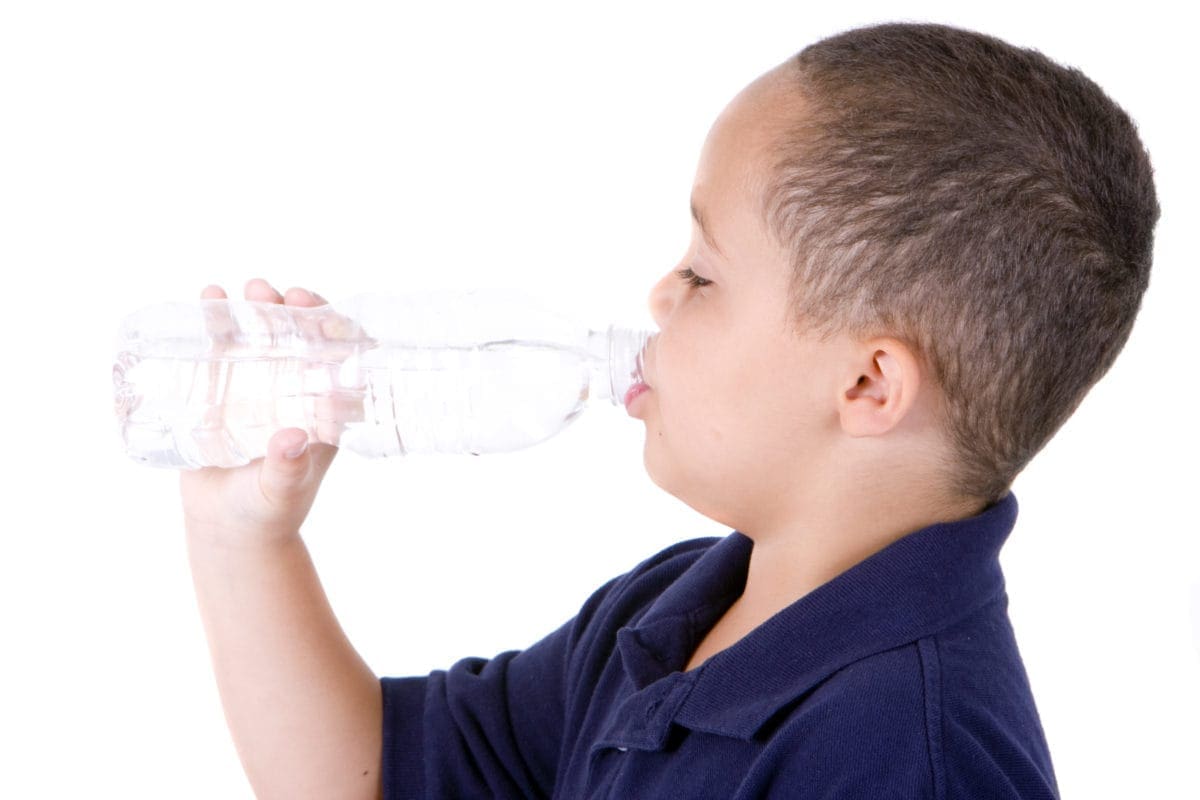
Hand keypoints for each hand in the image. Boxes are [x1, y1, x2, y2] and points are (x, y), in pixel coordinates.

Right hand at [179, 278, 340, 545]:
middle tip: (278, 295)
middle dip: (292, 311)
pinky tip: (207, 299)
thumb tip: (293, 440)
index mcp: (324, 409)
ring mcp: (259, 386)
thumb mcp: (280, 492)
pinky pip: (222, 348)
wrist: (226, 526)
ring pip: (261, 336)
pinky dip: (217, 321)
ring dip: (255, 308)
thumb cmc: (266, 512)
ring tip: (239, 291)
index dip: (335, 329)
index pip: (340, 359)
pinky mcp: (222, 389)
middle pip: (300, 338)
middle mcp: (295, 390)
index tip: (321, 313)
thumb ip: (287, 470)